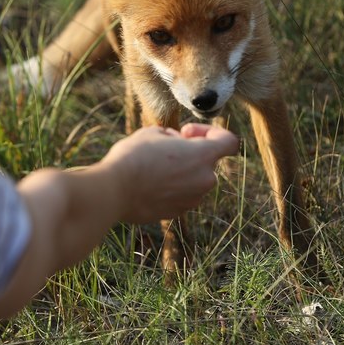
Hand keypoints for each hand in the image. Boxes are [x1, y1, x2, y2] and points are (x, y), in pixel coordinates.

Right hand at [96, 123, 237, 223]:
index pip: (229, 142)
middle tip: (163, 147)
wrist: (114, 191)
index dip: (211, 132)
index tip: (187, 132)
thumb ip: (171, 136)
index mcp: (203, 156)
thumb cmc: (133, 157)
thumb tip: (174, 143)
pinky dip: (170, 188)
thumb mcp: (152, 133)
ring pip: (193, 180)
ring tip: (151, 165)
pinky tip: (147, 183)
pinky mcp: (177, 213)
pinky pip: (180, 195)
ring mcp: (192, 199)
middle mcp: (204, 180)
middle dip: (189, 152)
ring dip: (179, 171)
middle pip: (206, 162)